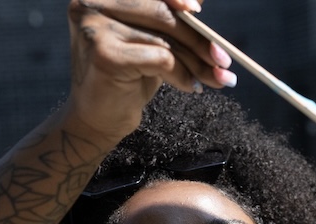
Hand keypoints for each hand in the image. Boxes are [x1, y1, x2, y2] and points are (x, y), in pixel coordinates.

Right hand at [64, 0, 235, 142]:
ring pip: (164, 39)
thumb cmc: (126, 77)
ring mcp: (95, 27)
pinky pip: (161, 58)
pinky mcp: (105, 53)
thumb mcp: (150, 40)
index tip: (199, 12)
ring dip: (196, 62)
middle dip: (199, 39)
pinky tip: (191, 87)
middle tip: (224, 60)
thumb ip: (168, 16)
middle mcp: (91, 2)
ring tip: (215, 79)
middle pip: (161, 13)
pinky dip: (182, 75)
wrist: (97, 119)